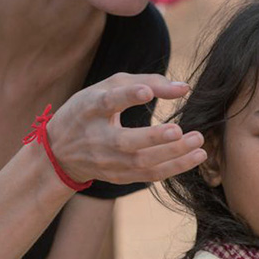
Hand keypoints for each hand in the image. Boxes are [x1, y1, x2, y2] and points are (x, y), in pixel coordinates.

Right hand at [45, 73, 205, 184]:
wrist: (60, 151)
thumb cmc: (91, 109)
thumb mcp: (109, 87)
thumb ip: (147, 82)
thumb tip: (184, 88)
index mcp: (90, 108)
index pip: (107, 102)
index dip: (126, 97)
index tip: (146, 92)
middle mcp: (96, 137)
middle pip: (125, 141)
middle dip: (154, 138)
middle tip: (179, 130)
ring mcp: (107, 161)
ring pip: (141, 163)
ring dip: (173, 155)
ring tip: (198, 143)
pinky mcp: (118, 176)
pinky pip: (149, 175)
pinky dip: (173, 168)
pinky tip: (194, 157)